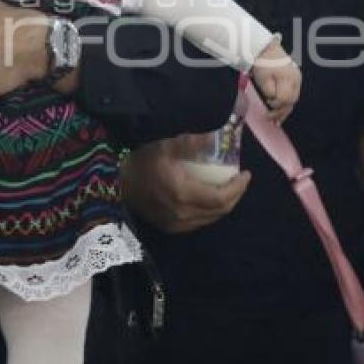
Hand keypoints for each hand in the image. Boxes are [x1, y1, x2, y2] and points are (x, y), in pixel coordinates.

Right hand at [122, 135, 250, 233]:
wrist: (117, 182)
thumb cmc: (142, 161)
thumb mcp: (166, 146)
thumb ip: (191, 142)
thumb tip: (216, 135)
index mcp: (183, 194)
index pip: (221, 198)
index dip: (238, 188)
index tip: (246, 173)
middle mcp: (182, 214)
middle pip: (219, 211)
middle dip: (235, 195)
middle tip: (240, 180)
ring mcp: (176, 225)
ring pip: (210, 219)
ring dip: (223, 205)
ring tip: (229, 188)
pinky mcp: (170, 228)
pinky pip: (198, 223)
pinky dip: (210, 212)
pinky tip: (210, 199)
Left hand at [251, 40, 300, 122]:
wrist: (266, 50)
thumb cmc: (263, 64)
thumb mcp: (263, 79)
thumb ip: (269, 91)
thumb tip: (273, 99)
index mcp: (289, 79)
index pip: (284, 98)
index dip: (275, 105)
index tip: (267, 104)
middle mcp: (296, 80)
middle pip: (291, 100)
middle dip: (280, 111)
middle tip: (270, 119)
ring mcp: (297, 80)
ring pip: (293, 100)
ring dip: (284, 110)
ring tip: (277, 122)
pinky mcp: (295, 80)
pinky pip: (292, 95)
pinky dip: (286, 104)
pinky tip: (281, 113)